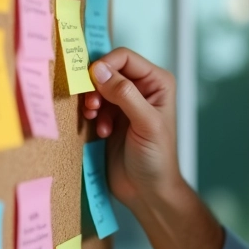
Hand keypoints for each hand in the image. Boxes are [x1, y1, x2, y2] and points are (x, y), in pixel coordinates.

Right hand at [83, 48, 180, 208]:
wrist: (147, 191)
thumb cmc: (157, 158)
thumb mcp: (145, 124)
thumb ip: (124, 94)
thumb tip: (100, 70)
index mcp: (157, 82)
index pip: (125, 57)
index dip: (105, 65)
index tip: (91, 80)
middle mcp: (141, 88)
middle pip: (108, 70)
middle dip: (95, 85)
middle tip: (92, 106)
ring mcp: (124, 103)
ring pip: (97, 87)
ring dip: (92, 101)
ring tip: (95, 119)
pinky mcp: (110, 118)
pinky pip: (92, 105)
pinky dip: (92, 115)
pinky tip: (101, 132)